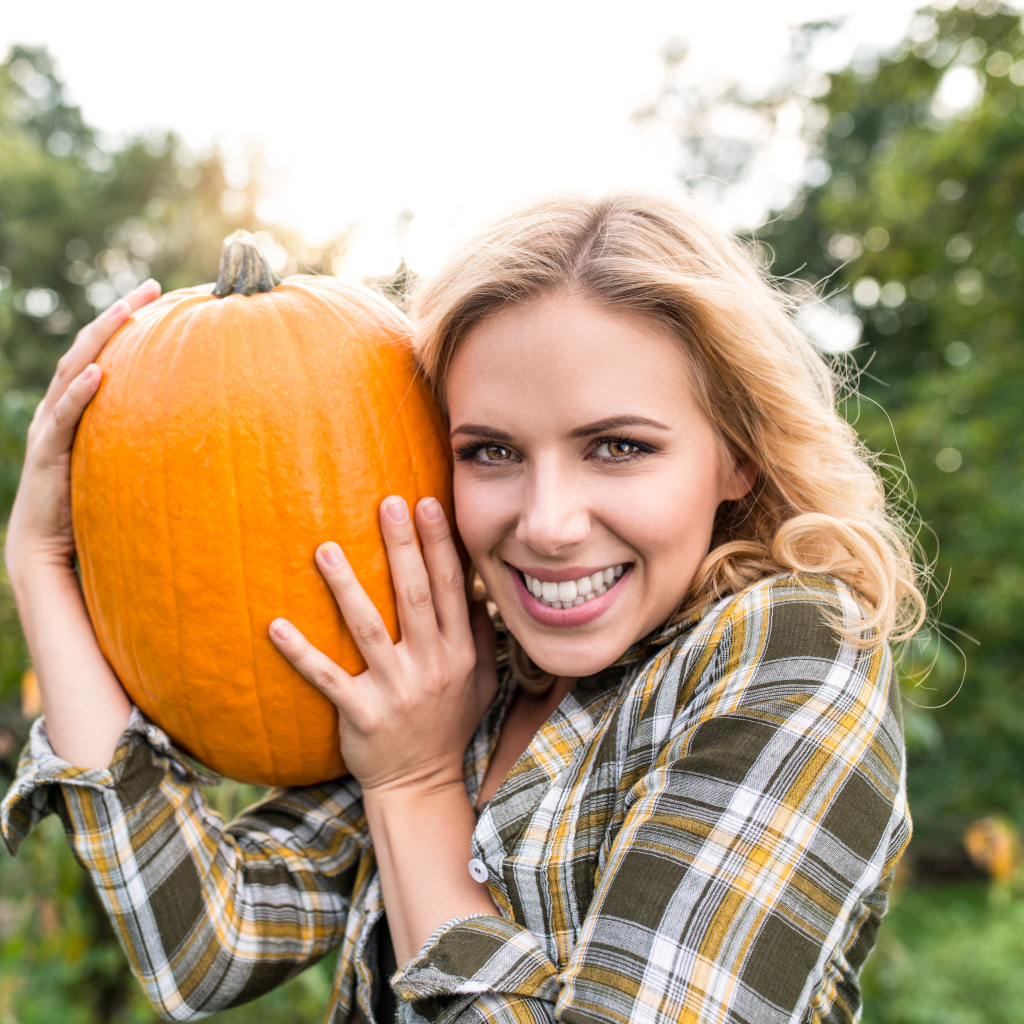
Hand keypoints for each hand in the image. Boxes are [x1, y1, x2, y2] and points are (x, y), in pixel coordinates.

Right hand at [5, 280, 161, 581]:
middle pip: (87, 350)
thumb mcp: (122, 465)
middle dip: (117, 317)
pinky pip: (63, 419)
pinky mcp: (48, 455)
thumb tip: (200, 428)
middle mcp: (59, 409)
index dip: (126, 323)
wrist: (49, 548)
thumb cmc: (90, 507)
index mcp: (77, 408)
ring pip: (72, 372)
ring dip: (99, 340)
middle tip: (150, 288)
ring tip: (125, 313)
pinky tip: (98, 374)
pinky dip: (79, 394)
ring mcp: (50, 429)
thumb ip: (147, 441)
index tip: (160, 293)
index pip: (102, 353)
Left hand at [269, 495, 497, 795]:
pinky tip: (277, 625)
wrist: (422, 784)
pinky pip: (327, 678)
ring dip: (347, 588)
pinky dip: (301, 653)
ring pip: (368, 629)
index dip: (440, 545)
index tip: (428, 504)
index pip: (451, 588)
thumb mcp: (481, 680)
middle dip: (403, 547)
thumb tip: (474, 585)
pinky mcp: (361, 713)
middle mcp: (431, 666)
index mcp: (459, 652)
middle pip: (415, 596)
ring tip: (326, 548)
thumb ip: (478, 634)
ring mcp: (396, 690)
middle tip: (388, 503)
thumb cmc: (449, 724)